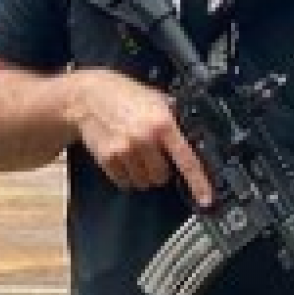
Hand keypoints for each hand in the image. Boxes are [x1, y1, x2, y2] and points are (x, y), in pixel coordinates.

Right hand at [69, 69, 210, 204]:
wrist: (87, 96)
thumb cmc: (125, 94)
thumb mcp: (156, 98)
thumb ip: (173, 118)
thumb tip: (193, 137)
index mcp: (163, 123)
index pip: (186, 160)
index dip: (198, 182)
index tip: (206, 200)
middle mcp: (145, 139)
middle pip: (161, 177)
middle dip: (159, 170)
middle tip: (151, 154)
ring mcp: (124, 150)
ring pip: (142, 182)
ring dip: (142, 174)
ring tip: (134, 154)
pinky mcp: (107, 159)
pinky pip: (124, 182)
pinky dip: (125, 175)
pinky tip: (122, 157)